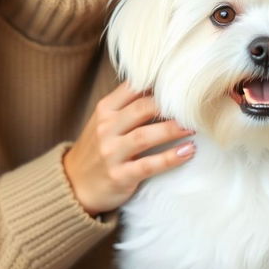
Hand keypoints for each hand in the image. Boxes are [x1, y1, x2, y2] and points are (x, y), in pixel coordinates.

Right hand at [63, 81, 195, 216]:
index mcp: (105, 109)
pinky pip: (149, 165)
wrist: (74, 184)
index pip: (132, 88)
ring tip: (193, 127)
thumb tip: (162, 88)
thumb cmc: (98, 148)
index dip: (157, 84)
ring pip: (145, 136)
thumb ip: (127, 105)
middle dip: (169, 106)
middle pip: (141, 109)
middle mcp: (106, 128)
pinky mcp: (119, 176)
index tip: (180, 84)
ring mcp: (111, 152)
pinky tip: (188, 151)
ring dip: (172, 130)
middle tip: (193, 106)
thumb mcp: (105, 121)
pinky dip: (171, 158)